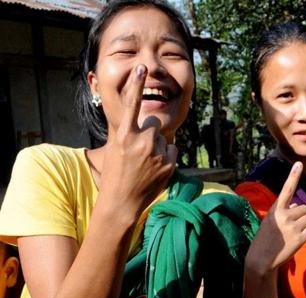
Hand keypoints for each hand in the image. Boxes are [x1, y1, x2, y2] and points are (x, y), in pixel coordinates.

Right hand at [98, 65, 176, 218]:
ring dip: (157, 146)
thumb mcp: (115, 148)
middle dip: (149, 132)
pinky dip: (167, 157)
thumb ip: (126, 131)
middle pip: (153, 122)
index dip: (137, 85)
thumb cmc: (115, 173)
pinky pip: (172, 150)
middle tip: (138, 151)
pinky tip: (155, 168)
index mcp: (124, 135)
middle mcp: (142, 141)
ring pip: (163, 137)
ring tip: (145, 163)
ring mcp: (157, 153)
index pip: (131, 105)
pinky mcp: (169, 164)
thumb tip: (139, 118)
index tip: (142, 69)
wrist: (121, 201)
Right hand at [246, 162, 305, 274]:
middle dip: (303, 215)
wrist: (260, 259)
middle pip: (305, 208)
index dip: (293, 176)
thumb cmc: (265, 239)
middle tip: (294, 226)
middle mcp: (284, 215)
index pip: (286, 189)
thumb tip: (298, 205)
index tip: (299, 163)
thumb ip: (284, 211)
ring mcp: (292, 227)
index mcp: (276, 209)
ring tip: (298, 232)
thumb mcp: (271, 221)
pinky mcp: (300, 238)